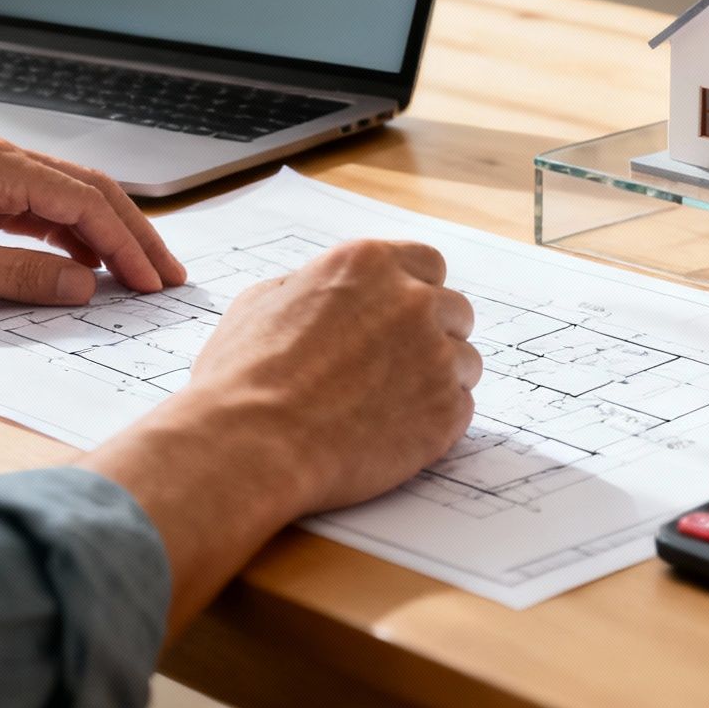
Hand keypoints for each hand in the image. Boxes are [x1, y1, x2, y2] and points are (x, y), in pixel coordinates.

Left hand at [0, 133, 184, 302]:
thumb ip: (22, 276)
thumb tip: (84, 285)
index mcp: (0, 167)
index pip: (88, 203)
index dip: (127, 246)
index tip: (152, 283)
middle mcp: (0, 156)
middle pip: (91, 192)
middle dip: (134, 235)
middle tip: (167, 275)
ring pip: (68, 196)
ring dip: (105, 234)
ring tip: (134, 274)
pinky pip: (38, 204)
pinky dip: (69, 233)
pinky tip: (80, 263)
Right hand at [79, 239, 480, 635]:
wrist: (252, 443)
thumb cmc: (243, 377)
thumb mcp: (261, 303)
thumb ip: (311, 287)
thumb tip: (325, 294)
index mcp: (369, 264)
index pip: (428, 264)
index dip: (415, 293)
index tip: (402, 318)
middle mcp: (413, 301)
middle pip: (455, 310)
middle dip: (434, 335)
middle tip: (397, 368)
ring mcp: (436, 355)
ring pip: (465, 361)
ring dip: (438, 379)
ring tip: (391, 407)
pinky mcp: (447, 410)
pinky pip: (462, 408)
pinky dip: (436, 421)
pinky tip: (393, 433)